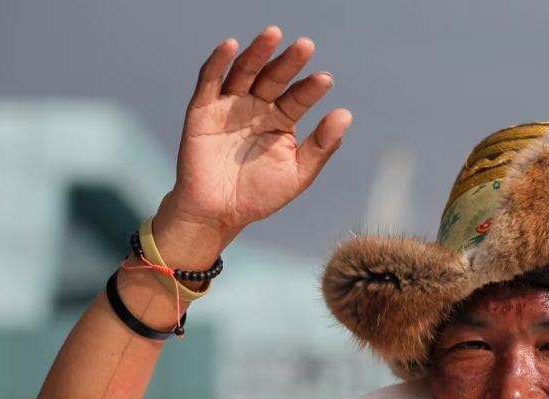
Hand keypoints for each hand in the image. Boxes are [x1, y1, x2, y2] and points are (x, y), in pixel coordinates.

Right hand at [159, 26, 350, 243]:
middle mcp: (256, 108)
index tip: (326, 80)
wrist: (217, 214)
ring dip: (258, 52)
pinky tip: (231, 46)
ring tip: (273, 35)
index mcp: (281, 121)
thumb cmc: (259, 196)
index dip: (310, 88)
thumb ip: (321, 146)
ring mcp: (229, 106)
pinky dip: (218, 62)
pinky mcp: (202, 110)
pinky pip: (210, 81)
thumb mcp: (298, 174)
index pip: (298, 97)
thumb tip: (346, 114)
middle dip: (289, 62)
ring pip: (244, 72)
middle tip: (306, 46)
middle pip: (274, 78)